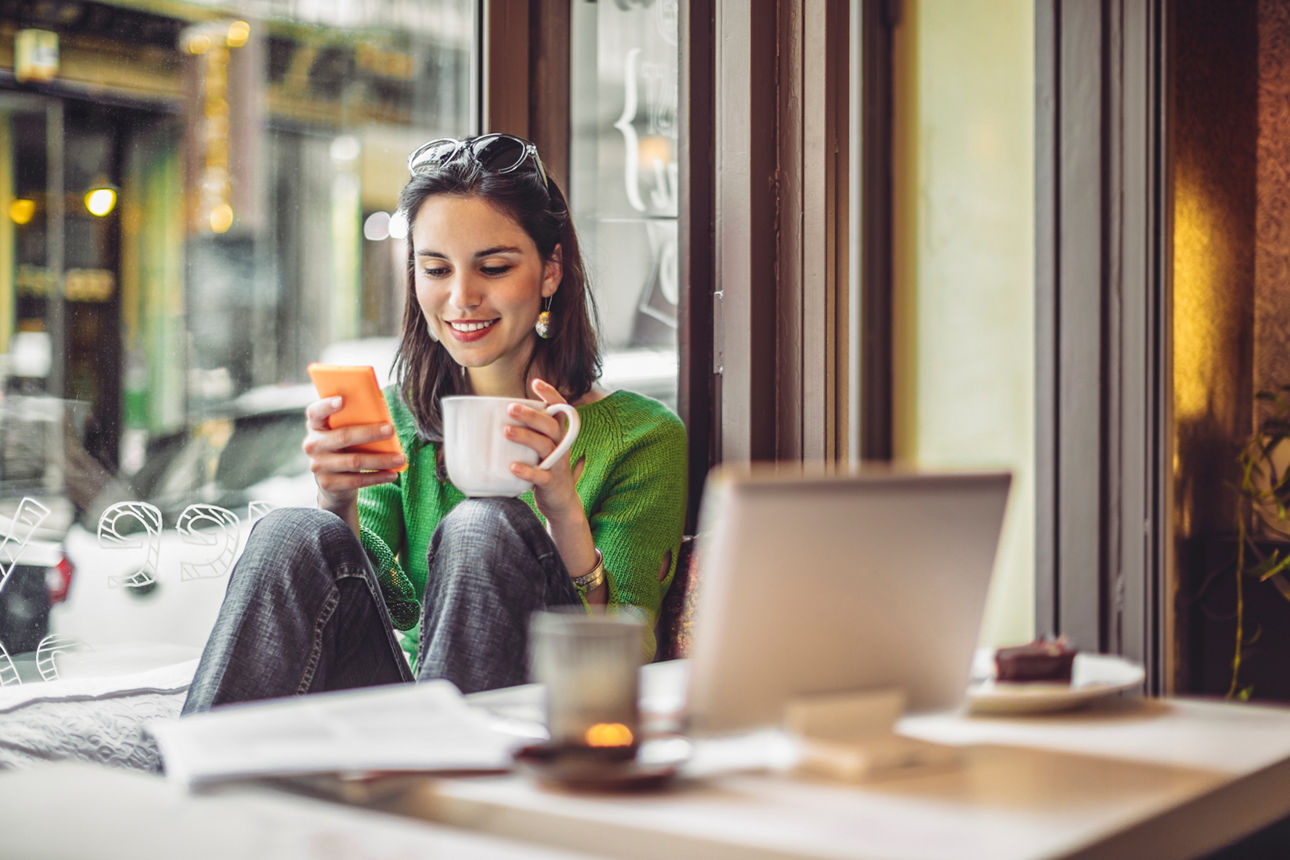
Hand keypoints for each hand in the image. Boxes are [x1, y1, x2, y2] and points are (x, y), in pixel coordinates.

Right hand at [302, 396, 405, 514]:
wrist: (332, 482)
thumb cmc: (345, 447)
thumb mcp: (343, 431)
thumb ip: (354, 419)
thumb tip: (381, 407)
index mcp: (316, 426)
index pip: (315, 412)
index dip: (326, 405)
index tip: (342, 400)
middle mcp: (313, 445)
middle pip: (343, 436)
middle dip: (370, 433)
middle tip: (391, 430)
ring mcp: (318, 466)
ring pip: (354, 461)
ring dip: (381, 459)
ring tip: (401, 458)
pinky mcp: (328, 483)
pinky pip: (357, 480)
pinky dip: (377, 477)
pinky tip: (392, 473)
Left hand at [505, 379, 581, 522]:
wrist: (560, 502)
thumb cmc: (544, 468)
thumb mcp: (541, 447)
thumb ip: (528, 431)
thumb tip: (494, 417)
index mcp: (558, 434)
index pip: (560, 409)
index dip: (551, 395)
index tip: (535, 383)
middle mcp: (561, 446)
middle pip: (551, 425)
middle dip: (532, 415)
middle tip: (511, 407)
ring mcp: (557, 464)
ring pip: (545, 446)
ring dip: (525, 437)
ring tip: (506, 431)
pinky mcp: (551, 482)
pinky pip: (541, 476)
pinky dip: (527, 470)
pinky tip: (512, 466)